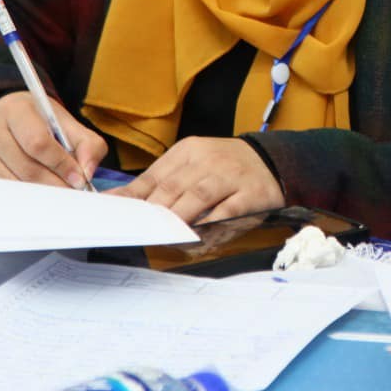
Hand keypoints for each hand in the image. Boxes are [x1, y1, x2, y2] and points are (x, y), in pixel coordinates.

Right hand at [0, 91, 105, 188]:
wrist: (11, 118)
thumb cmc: (41, 121)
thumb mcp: (67, 123)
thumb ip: (88, 144)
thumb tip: (86, 173)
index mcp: (14, 109)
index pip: (38, 143)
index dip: (61, 164)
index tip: (79, 179)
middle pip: (26, 168)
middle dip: (55, 183)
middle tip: (73, 192)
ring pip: (15, 183)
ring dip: (42, 193)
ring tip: (60, 192)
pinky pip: (5, 191)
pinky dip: (27, 197)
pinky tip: (41, 193)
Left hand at [111, 137, 284, 223]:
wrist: (273, 160)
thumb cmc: (224, 167)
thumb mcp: (191, 165)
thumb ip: (160, 183)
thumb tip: (120, 200)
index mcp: (188, 151)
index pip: (153, 176)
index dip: (133, 199)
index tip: (117, 217)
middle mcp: (208, 160)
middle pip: (172, 188)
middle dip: (153, 213)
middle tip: (138, 232)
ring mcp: (231, 176)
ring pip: (197, 198)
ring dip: (178, 220)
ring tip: (163, 237)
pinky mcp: (252, 194)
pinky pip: (227, 213)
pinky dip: (210, 227)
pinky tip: (197, 239)